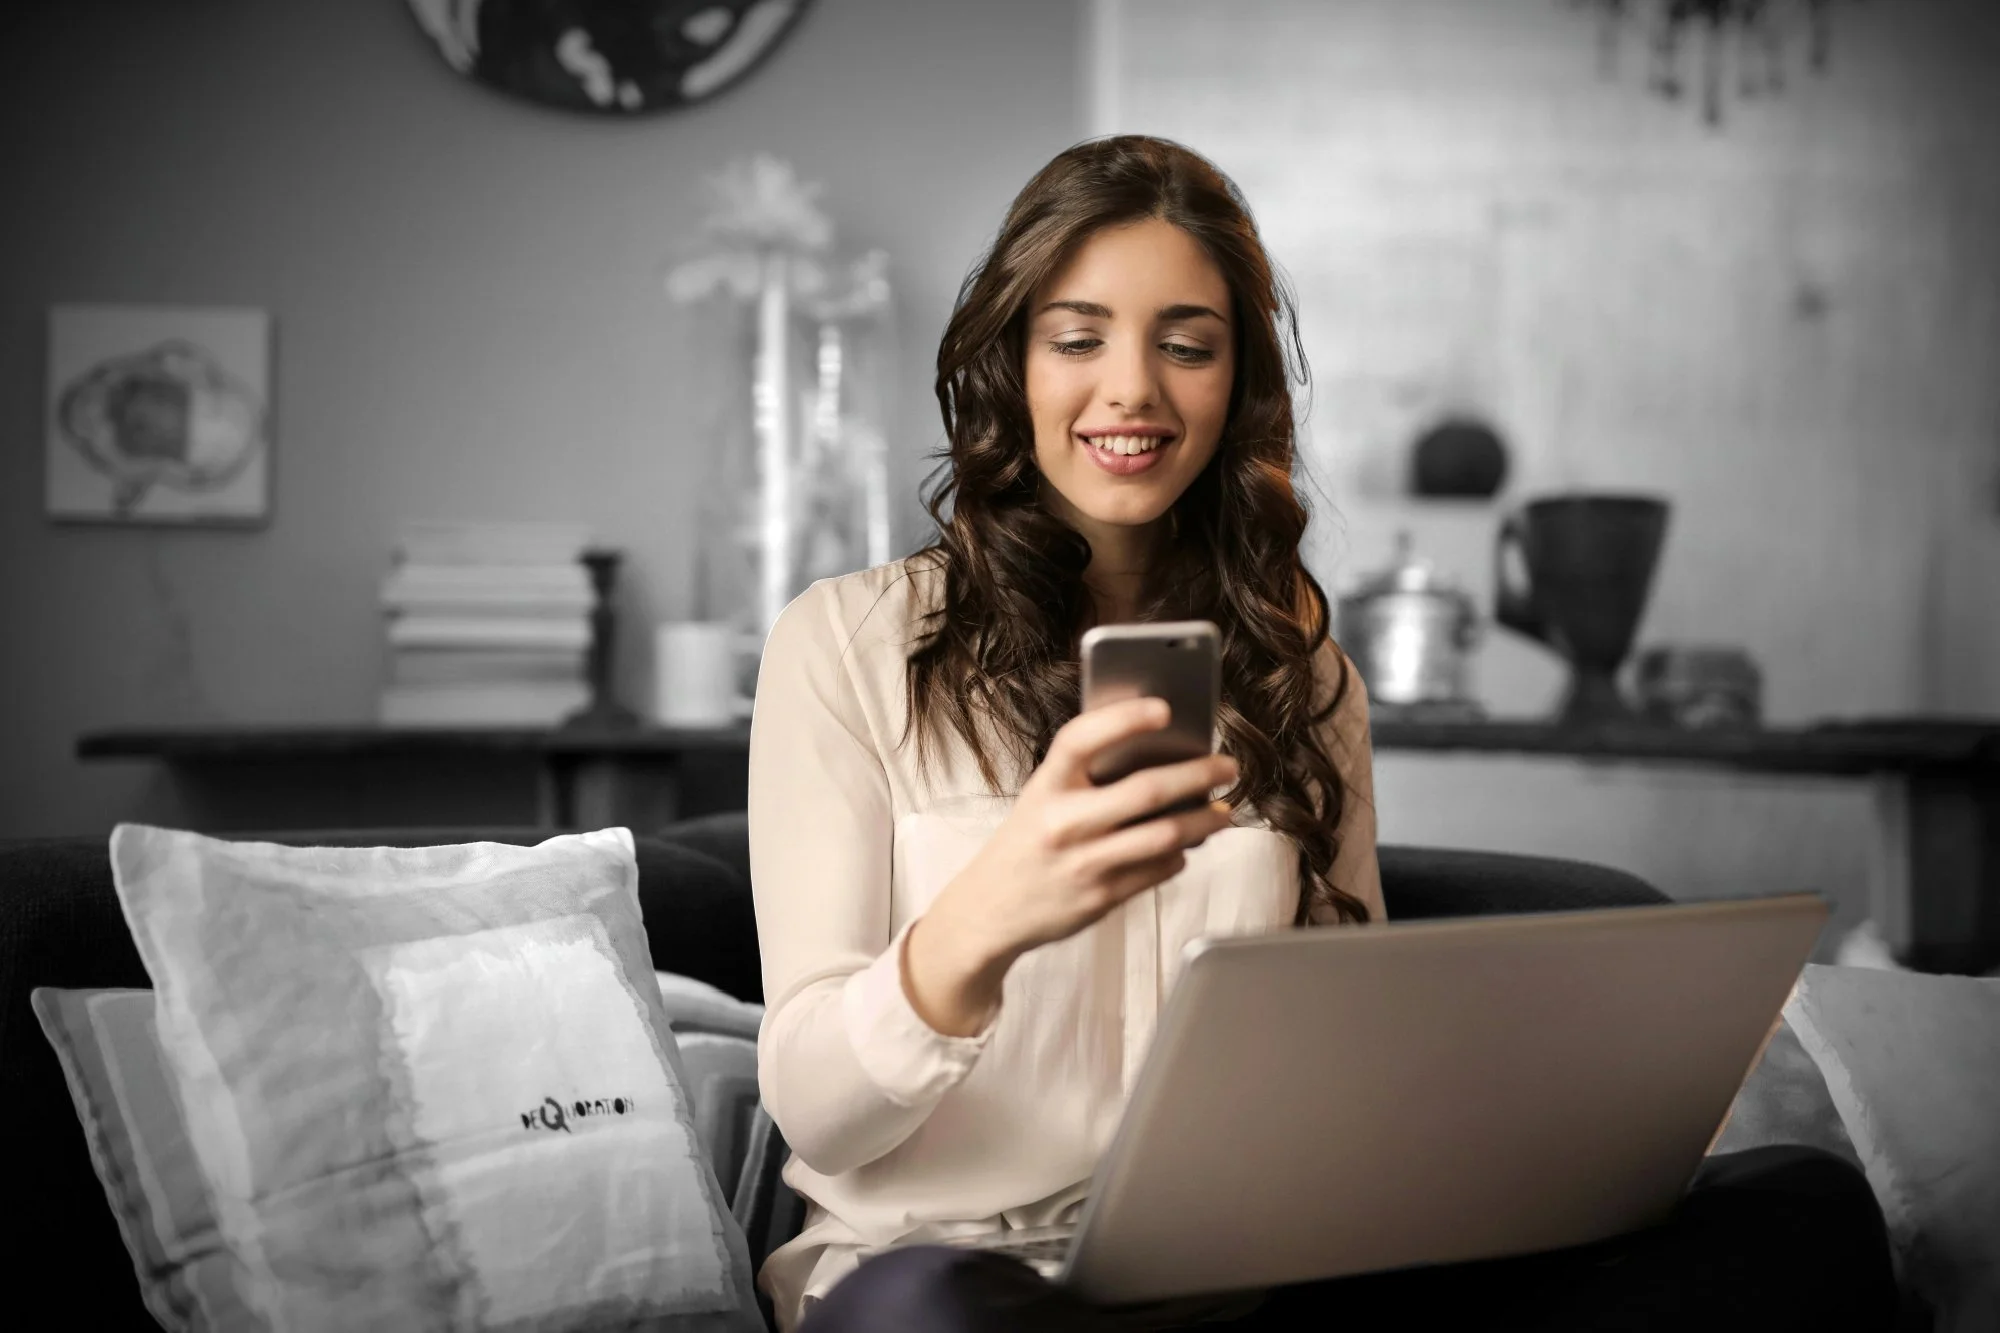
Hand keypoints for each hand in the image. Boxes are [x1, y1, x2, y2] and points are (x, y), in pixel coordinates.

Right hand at [903, 696, 1237, 1034]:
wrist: (990, 910)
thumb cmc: (1025, 845)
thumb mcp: (1041, 799)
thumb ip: (1085, 778)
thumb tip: (1157, 756)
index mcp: (1045, 787)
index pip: (1082, 739)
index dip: (1124, 719)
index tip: (1164, 709)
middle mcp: (1063, 823)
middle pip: (1145, 792)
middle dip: (1198, 775)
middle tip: (1227, 766)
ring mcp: (1084, 863)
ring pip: (1164, 835)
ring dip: (1204, 821)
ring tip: (1223, 811)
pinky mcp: (1101, 897)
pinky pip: (1158, 869)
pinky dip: (1180, 854)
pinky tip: (1185, 845)